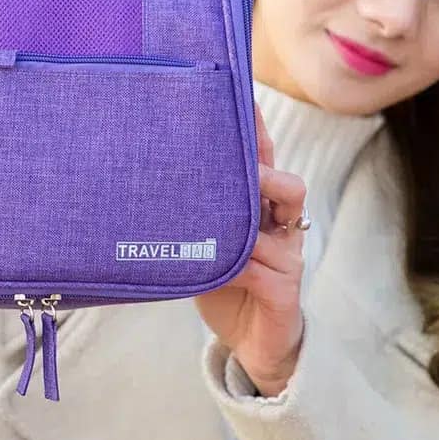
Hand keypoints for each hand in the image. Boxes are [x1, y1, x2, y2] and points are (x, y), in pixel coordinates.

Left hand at [195, 101, 307, 396]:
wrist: (250, 343)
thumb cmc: (226, 283)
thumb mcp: (205, 244)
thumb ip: (194, 216)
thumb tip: (150, 181)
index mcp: (262, 210)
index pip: (263, 162)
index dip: (256, 131)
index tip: (243, 96)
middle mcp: (281, 227)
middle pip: (287, 184)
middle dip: (261, 171)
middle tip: (232, 166)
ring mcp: (288, 258)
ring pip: (283, 220)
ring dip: (248, 214)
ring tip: (220, 213)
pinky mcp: (285, 290)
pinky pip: (266, 268)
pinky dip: (238, 265)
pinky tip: (214, 268)